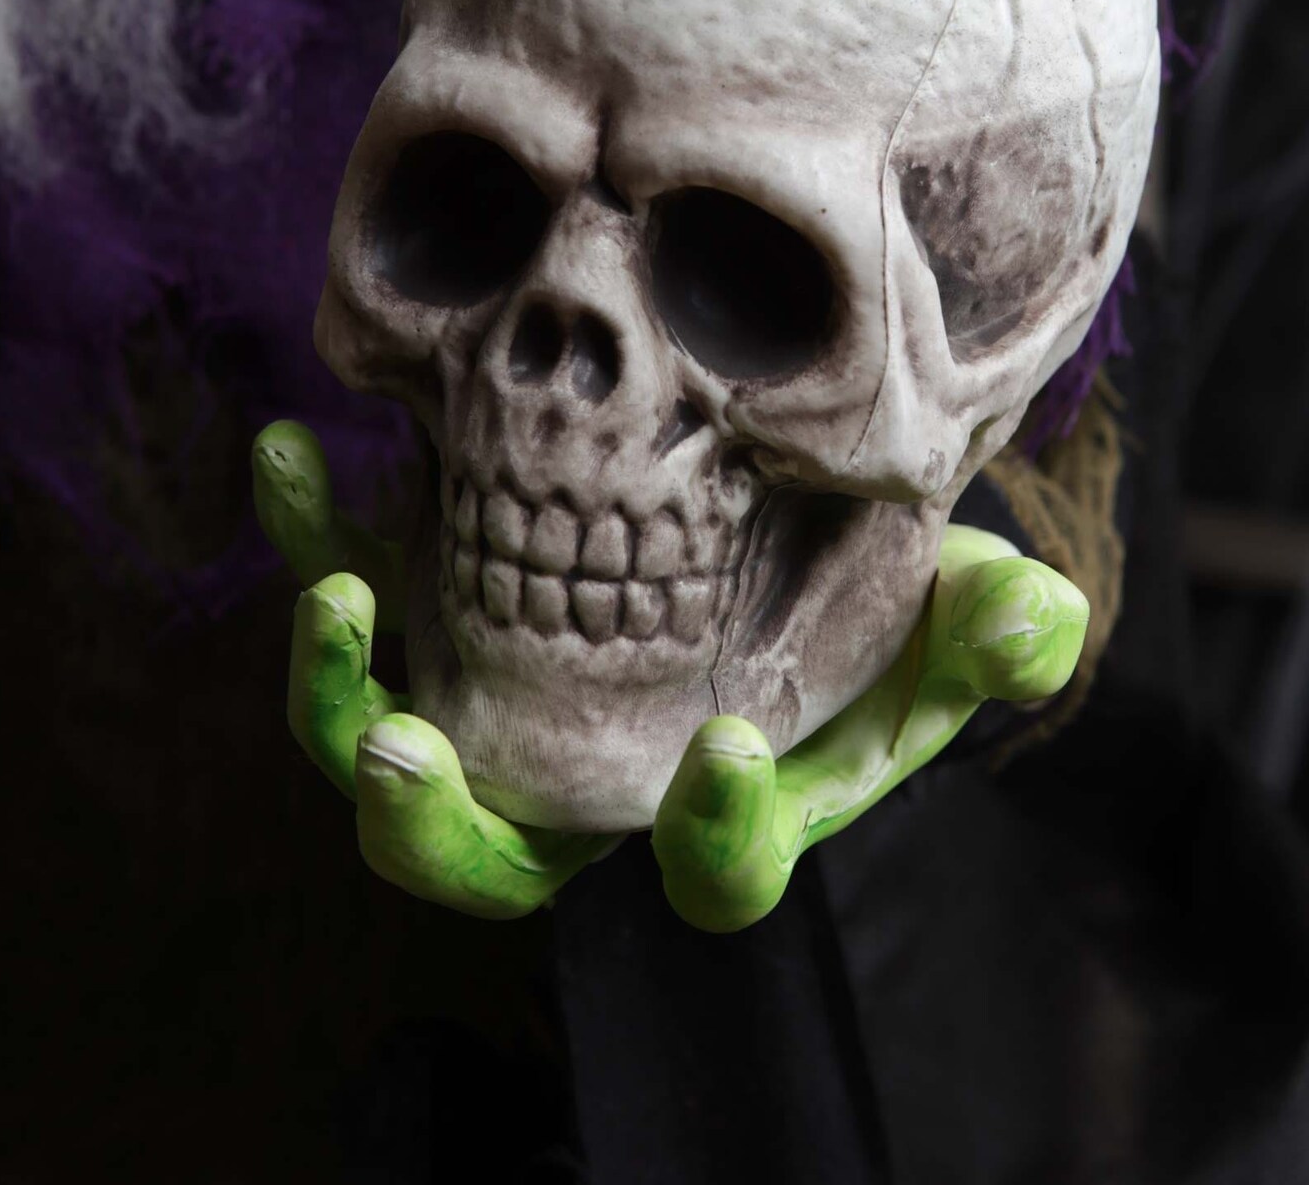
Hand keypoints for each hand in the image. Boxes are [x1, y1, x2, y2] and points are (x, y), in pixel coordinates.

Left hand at [254, 426, 1087, 928]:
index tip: (733, 752)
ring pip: (384, 749)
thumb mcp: (946, 616)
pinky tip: (292, 453)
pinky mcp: (439, 611)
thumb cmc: (869, 606)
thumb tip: (1034, 619)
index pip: (712, 873)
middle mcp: (587, 783)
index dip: (716, 836)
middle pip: (488, 863)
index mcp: (721, 806)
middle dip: (436, 827)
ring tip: (336, 598)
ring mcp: (499, 703)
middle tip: (409, 757)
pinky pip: (358, 595)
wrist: (772, 535)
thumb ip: (992, 633)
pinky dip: (315, 539)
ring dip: (340, 692)